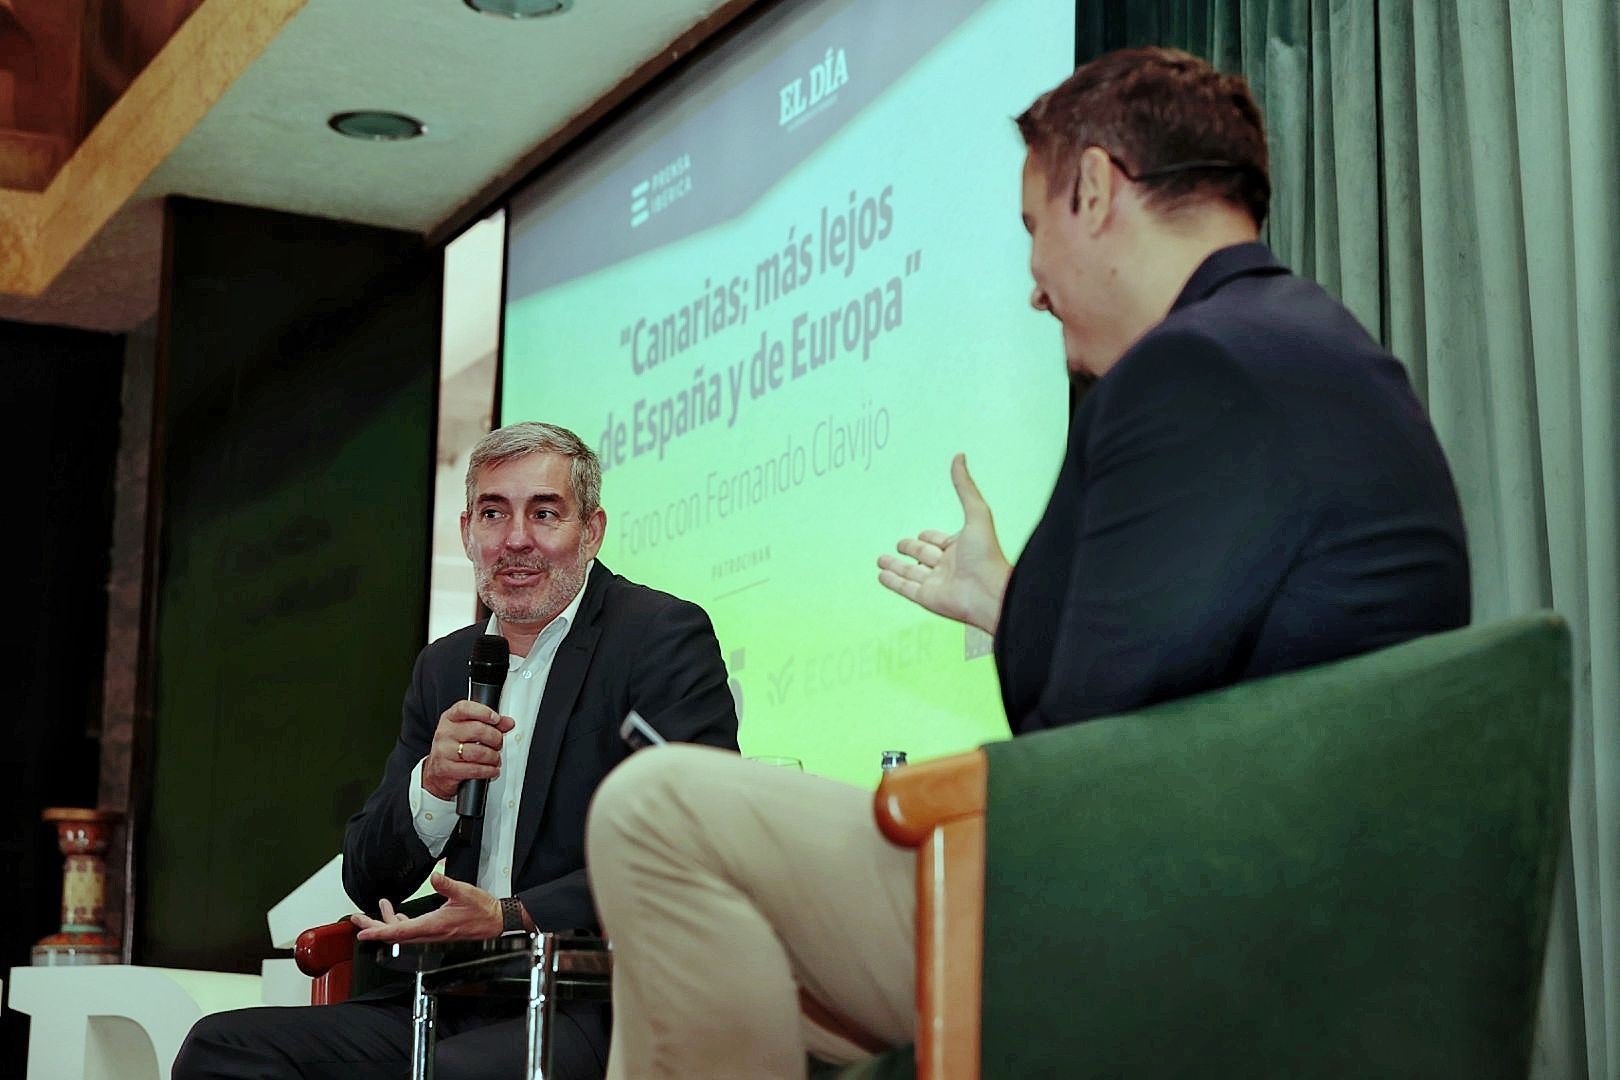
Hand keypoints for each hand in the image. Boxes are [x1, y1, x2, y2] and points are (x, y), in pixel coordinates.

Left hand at [351, 873, 505, 942]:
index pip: (398, 931)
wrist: (495, 921)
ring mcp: (432, 934)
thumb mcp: (465, 892)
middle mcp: (429, 934)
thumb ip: (447, 884)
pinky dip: (399, 922)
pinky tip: (397, 913)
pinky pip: (411, 930)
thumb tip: (435, 876)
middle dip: (373, 927)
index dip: (378, 932)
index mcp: (433, 925)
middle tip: (357, 920)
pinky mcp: (436, 932)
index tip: (362, 932)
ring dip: (386, 922)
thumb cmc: (482, 910)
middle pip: (394, 934)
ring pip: (401, 933)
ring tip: (377, 909)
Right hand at [422, 700, 516, 801]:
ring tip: (495, 759)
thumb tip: (508, 722)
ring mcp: (444, 751)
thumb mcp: (467, 730)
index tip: (496, 719)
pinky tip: (492, 770)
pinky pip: (474, 769)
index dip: (483, 712)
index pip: (465, 708)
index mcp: (449, 718)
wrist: (437, 772)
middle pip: (477, 730)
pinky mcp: (446, 769)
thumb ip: (489, 724)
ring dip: (493, 757)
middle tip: (499, 744)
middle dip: (495, 738)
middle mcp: (445, 733)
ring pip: (478, 752)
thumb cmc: (454, 747)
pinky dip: (488, 771)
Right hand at [877, 454, 1010, 634]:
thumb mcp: (977, 513)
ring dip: (895, 566)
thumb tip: (959, 456)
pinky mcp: (926, 598)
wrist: (989, 593)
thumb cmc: (987, 555)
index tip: (923, 534)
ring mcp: (937, 583)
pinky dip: (892, 582)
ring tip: (880, 559)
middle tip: (900, 544)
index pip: (940, 539)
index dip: (931, 536)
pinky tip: (881, 576)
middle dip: (911, 549)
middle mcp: (949, 565)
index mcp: (962, 547)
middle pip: (924, 554)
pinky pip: (905, 588)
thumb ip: (965, 486)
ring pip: (911, 572)